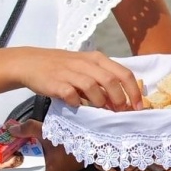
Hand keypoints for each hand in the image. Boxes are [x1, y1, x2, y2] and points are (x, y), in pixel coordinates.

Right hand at [14, 48, 143, 110]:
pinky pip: (71, 94)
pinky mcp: (56, 83)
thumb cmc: (63, 67)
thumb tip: (121, 101)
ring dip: (100, 102)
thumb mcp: (86, 67)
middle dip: (120, 100)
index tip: (138, 107)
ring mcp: (71, 72)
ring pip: (93, 87)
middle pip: (111, 81)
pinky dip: (77, 103)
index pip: (124, 73)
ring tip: (100, 111)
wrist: (31, 62)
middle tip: (120, 112)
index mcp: (97, 58)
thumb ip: (102, 80)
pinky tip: (77, 106)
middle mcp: (86, 63)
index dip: (134, 91)